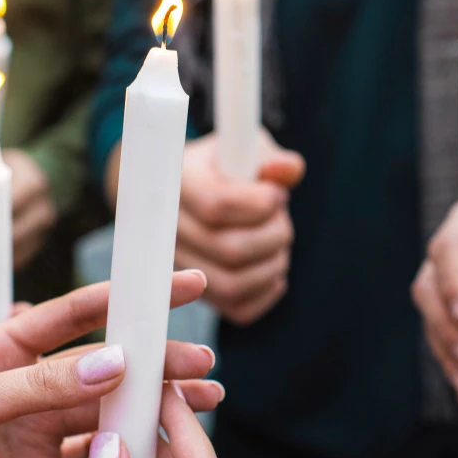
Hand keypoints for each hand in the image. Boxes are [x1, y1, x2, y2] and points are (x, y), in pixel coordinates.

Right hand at [176, 130, 305, 324]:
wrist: (191, 193)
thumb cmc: (223, 167)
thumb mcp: (242, 148)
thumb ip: (268, 158)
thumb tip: (288, 169)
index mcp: (177, 187)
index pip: (217, 207)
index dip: (260, 203)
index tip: (276, 193)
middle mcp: (170, 232)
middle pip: (230, 250)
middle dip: (274, 233)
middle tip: (281, 217)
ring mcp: (181, 269)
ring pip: (234, 285)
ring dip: (274, 263)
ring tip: (280, 239)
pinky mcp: (202, 295)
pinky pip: (240, 309)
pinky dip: (269, 290)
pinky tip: (272, 264)